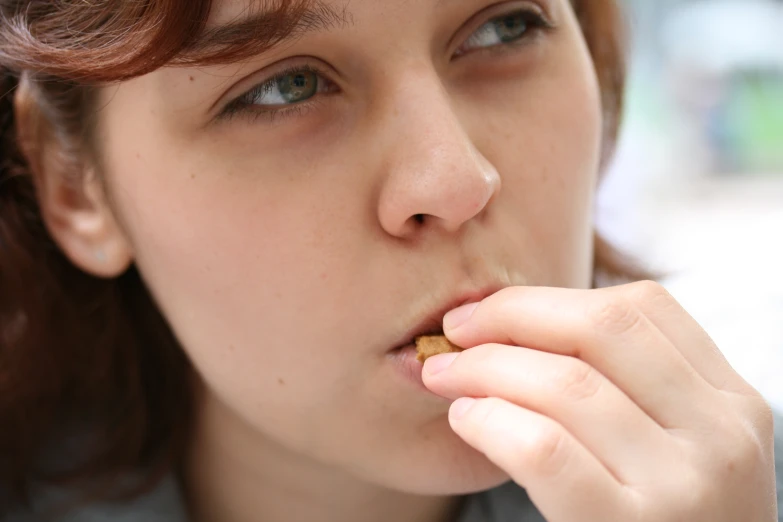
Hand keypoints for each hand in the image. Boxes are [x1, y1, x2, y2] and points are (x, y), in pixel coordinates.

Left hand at [422, 282, 777, 521]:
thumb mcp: (676, 448)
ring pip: (565, 385)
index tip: (492, 311)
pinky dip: (490, 421)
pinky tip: (466, 420)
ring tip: (444, 376)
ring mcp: (683, 488)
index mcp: (731, 402)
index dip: (548, 298)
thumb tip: (508, 325)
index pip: (639, 308)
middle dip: (510, 316)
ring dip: (483, 368)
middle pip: (599, 329)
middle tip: (455, 330)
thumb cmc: (664, 521)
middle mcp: (720, 437)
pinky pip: (544, 449)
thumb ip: (627, 389)